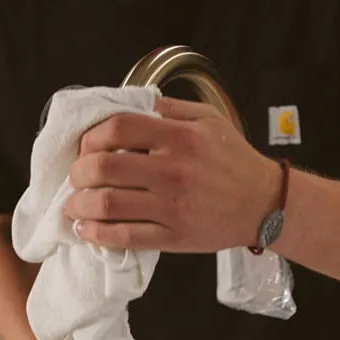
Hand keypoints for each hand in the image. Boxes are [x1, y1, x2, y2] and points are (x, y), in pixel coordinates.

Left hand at [64, 96, 283, 253]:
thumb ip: (168, 109)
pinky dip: (96, 234)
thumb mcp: (208, 120)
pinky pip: (124, 237)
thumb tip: (129, 103)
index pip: (117, 129)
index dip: (91, 137)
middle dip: (78, 172)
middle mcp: (173, 171)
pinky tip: (86, 230)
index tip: (86, 146)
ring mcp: (172, 207)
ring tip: (74, 205)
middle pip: (103, 167)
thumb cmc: (235, 161)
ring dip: (79, 205)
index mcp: (179, 137)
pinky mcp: (173, 236)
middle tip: (76, 176)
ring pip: (107, 204)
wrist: (265, 204)